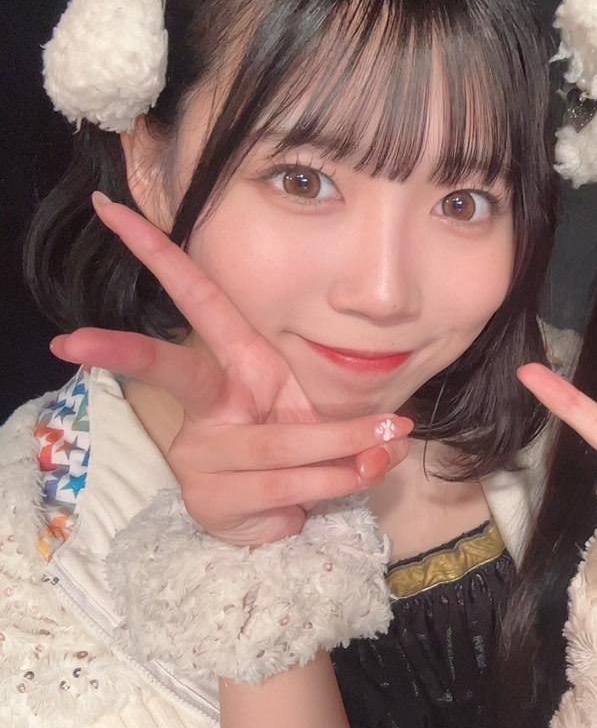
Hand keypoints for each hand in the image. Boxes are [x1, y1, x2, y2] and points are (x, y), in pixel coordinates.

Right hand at [51, 193, 411, 544]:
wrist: (286, 516)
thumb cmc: (302, 448)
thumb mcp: (326, 416)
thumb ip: (356, 423)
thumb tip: (394, 436)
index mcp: (236, 364)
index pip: (198, 300)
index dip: (159, 255)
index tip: (113, 212)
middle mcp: (209, 405)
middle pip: (172, 370)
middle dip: (124, 351)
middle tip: (72, 339)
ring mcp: (202, 454)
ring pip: (281, 443)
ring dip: (345, 444)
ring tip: (389, 441)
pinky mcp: (211, 498)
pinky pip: (289, 484)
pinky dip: (340, 480)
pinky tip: (360, 476)